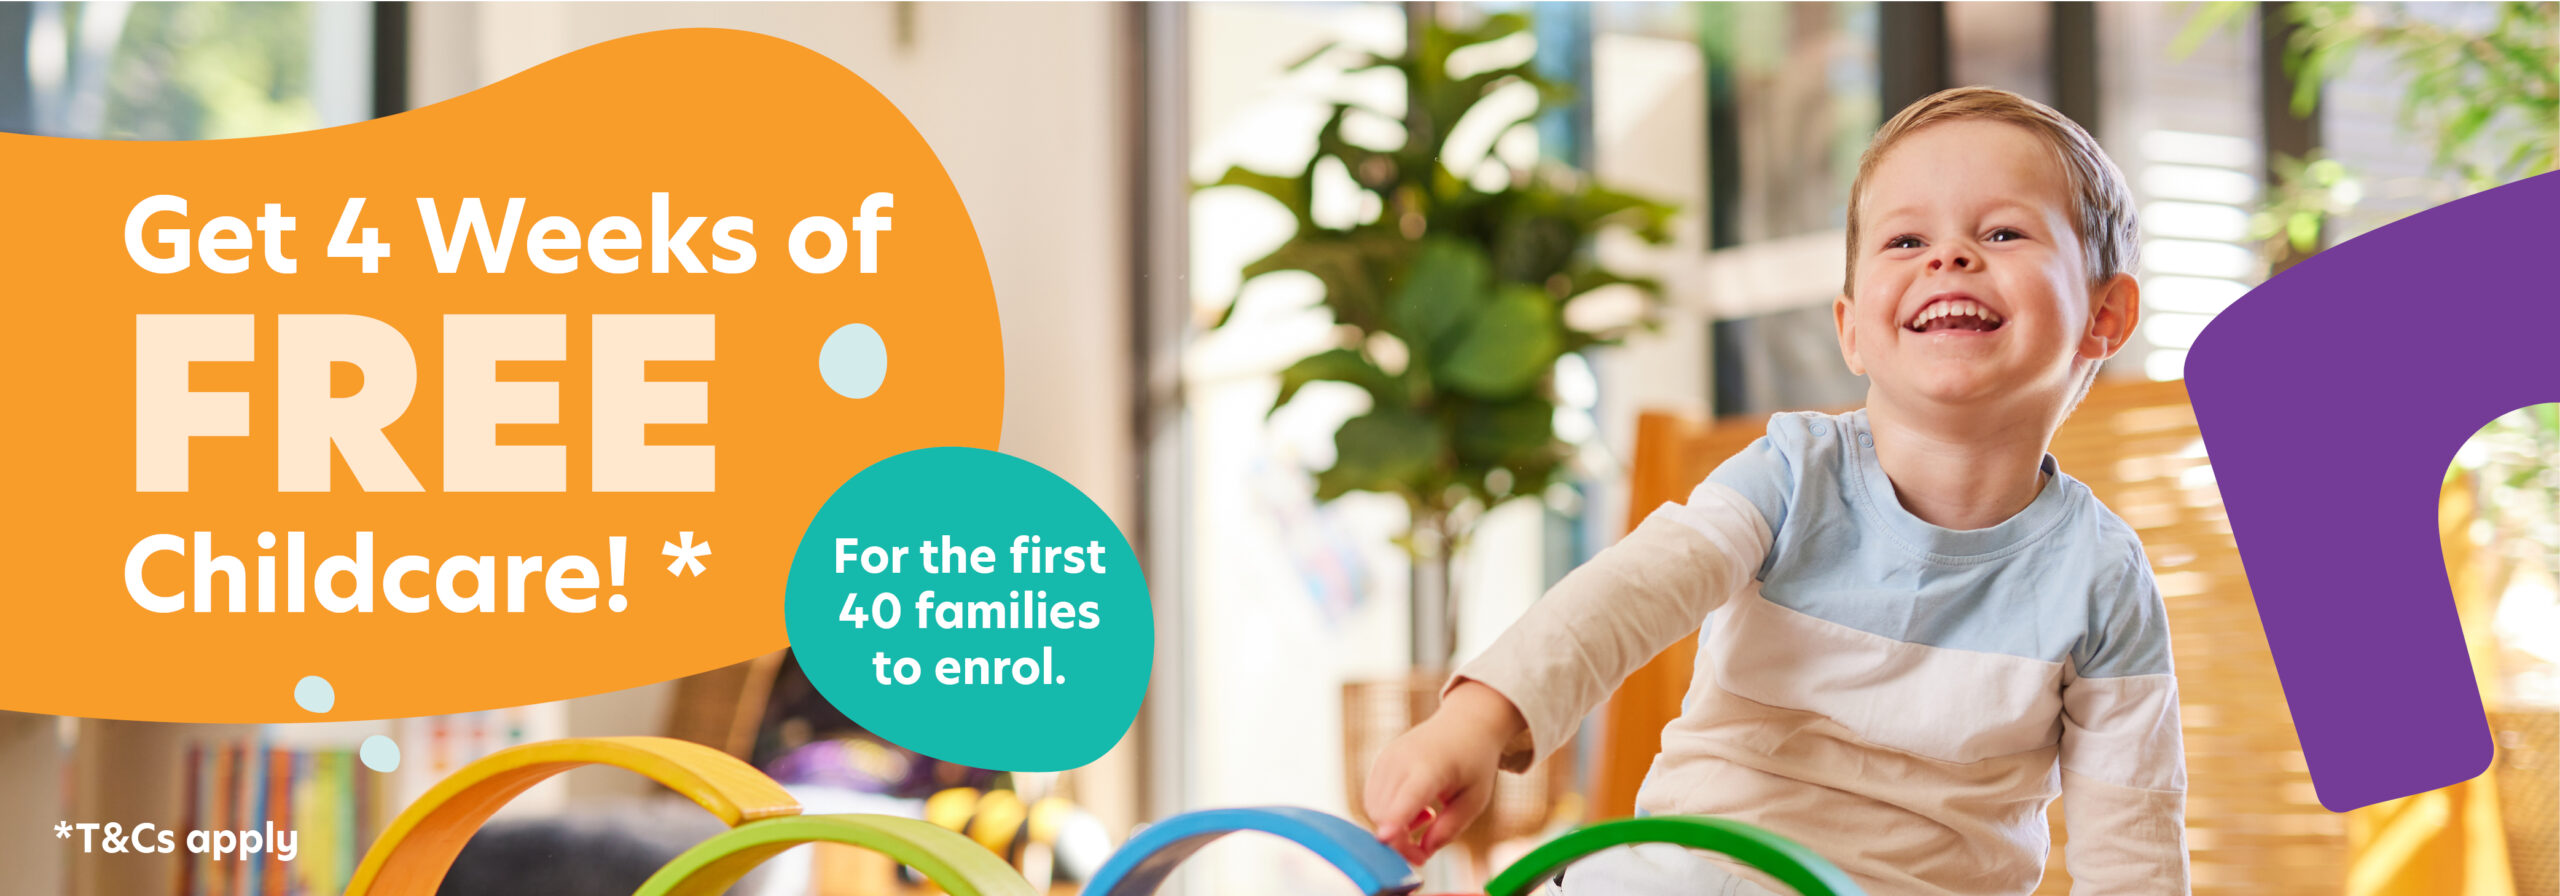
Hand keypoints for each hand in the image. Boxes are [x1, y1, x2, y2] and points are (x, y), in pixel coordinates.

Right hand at [1362, 681, 1525, 862]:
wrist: (1465, 724)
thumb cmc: (1474, 763)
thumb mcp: (1474, 800)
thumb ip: (1449, 829)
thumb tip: (1422, 853)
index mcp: (1432, 767)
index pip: (1407, 797)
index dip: (1395, 820)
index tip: (1385, 839)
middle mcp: (1402, 759)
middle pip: (1384, 813)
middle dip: (1399, 842)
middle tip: (1424, 849)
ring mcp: (1387, 758)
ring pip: (1373, 808)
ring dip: (1393, 827)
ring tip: (1427, 816)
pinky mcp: (1380, 761)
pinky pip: (1372, 798)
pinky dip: (1387, 813)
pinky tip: (1414, 805)